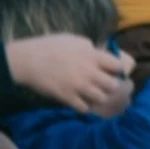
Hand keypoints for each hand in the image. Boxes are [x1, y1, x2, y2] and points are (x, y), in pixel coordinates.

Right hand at [6, 34, 133, 113]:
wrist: (29, 61)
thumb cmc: (51, 46)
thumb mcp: (75, 40)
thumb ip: (90, 48)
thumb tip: (98, 52)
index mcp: (94, 56)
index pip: (120, 66)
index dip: (120, 70)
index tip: (116, 71)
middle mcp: (90, 73)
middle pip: (114, 85)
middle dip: (113, 85)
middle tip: (107, 85)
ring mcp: (79, 87)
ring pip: (102, 98)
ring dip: (100, 96)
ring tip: (96, 94)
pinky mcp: (67, 98)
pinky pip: (84, 108)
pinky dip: (86, 106)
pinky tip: (83, 101)